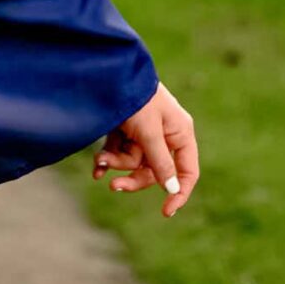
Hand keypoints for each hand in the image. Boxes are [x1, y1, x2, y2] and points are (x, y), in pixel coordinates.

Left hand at [91, 83, 198, 218]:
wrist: (108, 71)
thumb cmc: (136, 97)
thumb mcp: (149, 131)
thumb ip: (160, 161)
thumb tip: (173, 190)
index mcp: (181, 133)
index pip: (188, 171)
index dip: (179, 192)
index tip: (166, 212)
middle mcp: (165, 134)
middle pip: (155, 170)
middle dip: (133, 178)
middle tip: (114, 187)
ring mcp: (144, 132)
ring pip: (134, 161)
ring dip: (116, 163)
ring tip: (100, 160)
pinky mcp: (125, 128)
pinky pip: (119, 151)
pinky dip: (108, 158)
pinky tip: (96, 168)